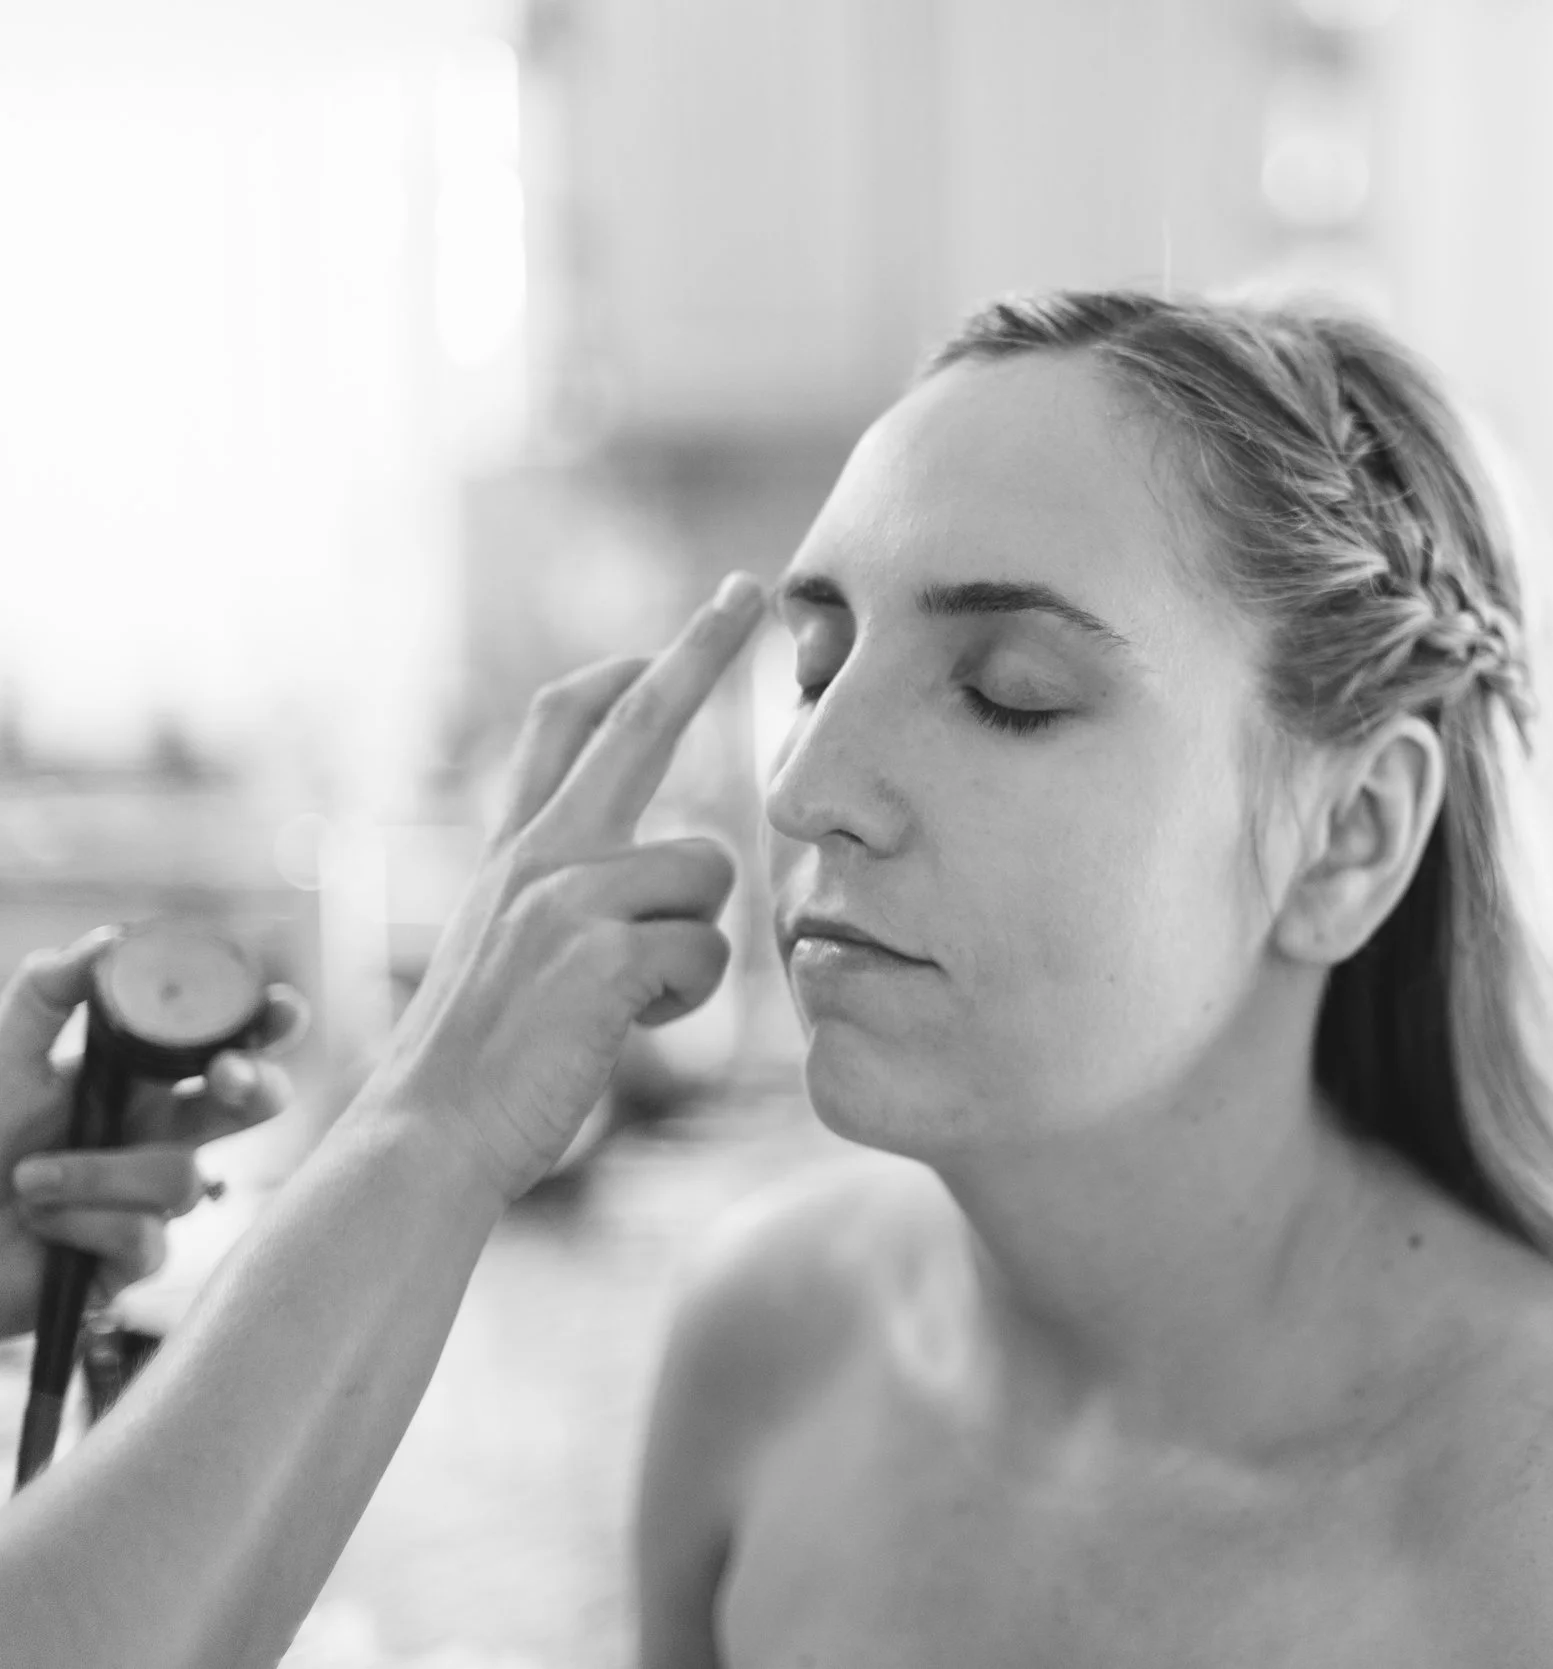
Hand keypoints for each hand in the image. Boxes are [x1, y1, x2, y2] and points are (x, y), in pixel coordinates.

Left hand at [0, 930, 303, 1335]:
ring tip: (29, 1180)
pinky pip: (145, 1237)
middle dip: (258, 1087)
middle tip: (229, 1077)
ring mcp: (154, 1201)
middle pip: (253, 1106)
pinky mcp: (136, 1260)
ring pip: (182, 1180)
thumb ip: (46, 993)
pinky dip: (82, 1224)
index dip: (268, 1026)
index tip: (279, 1011)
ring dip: (98, 1175)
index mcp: (142, 1083)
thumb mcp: (3, 1058)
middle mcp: (160, 1136)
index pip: (225, 1045)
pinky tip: (42, 1225)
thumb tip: (108, 939)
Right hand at [354, 574, 766, 1200]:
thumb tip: (663, 880)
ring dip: (693, 942)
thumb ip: (568, 900)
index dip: (618, 677)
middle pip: (636, 724)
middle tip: (748, 588)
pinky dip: (685, 999)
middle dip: (698, 650)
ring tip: (630, 1001)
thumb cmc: (485, 1068)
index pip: (564, 730)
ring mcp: (567, 895)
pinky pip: (705, 950)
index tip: (663, 637)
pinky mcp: (600, 951)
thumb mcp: (510, 955)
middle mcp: (538, 854)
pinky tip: (628, 1030)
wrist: (428, 1139)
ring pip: (708, 872)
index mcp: (515, 853)